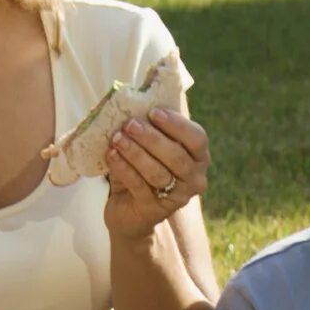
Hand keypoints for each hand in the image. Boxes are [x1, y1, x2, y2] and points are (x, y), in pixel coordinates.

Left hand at [102, 110, 209, 237]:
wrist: (128, 209)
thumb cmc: (142, 169)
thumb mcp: (150, 146)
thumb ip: (152, 126)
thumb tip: (137, 99)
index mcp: (199, 157)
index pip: (197, 138)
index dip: (177, 125)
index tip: (153, 112)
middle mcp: (194, 179)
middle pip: (176, 157)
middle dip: (152, 138)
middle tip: (130, 124)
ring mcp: (176, 197)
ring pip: (158, 172)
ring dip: (135, 152)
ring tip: (117, 138)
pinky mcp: (154, 210)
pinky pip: (139, 186)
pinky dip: (124, 168)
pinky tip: (111, 154)